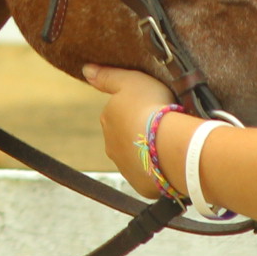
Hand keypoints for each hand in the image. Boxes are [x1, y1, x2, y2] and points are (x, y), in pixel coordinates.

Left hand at [82, 63, 177, 197]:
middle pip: (126, 136)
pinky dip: (158, 170)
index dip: (137, 109)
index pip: (119, 113)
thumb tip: (86, 70)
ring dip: (149, 152)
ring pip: (137, 157)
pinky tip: (170, 162)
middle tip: (163, 127)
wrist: (168, 144)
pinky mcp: (140, 185)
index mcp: (108, 119)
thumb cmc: (151, 107)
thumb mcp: (130, 80)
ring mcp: (125, 167)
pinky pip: (150, 176)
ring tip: (169, 145)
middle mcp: (111, 145)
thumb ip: (107, 76)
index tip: (153, 108)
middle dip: (140, 133)